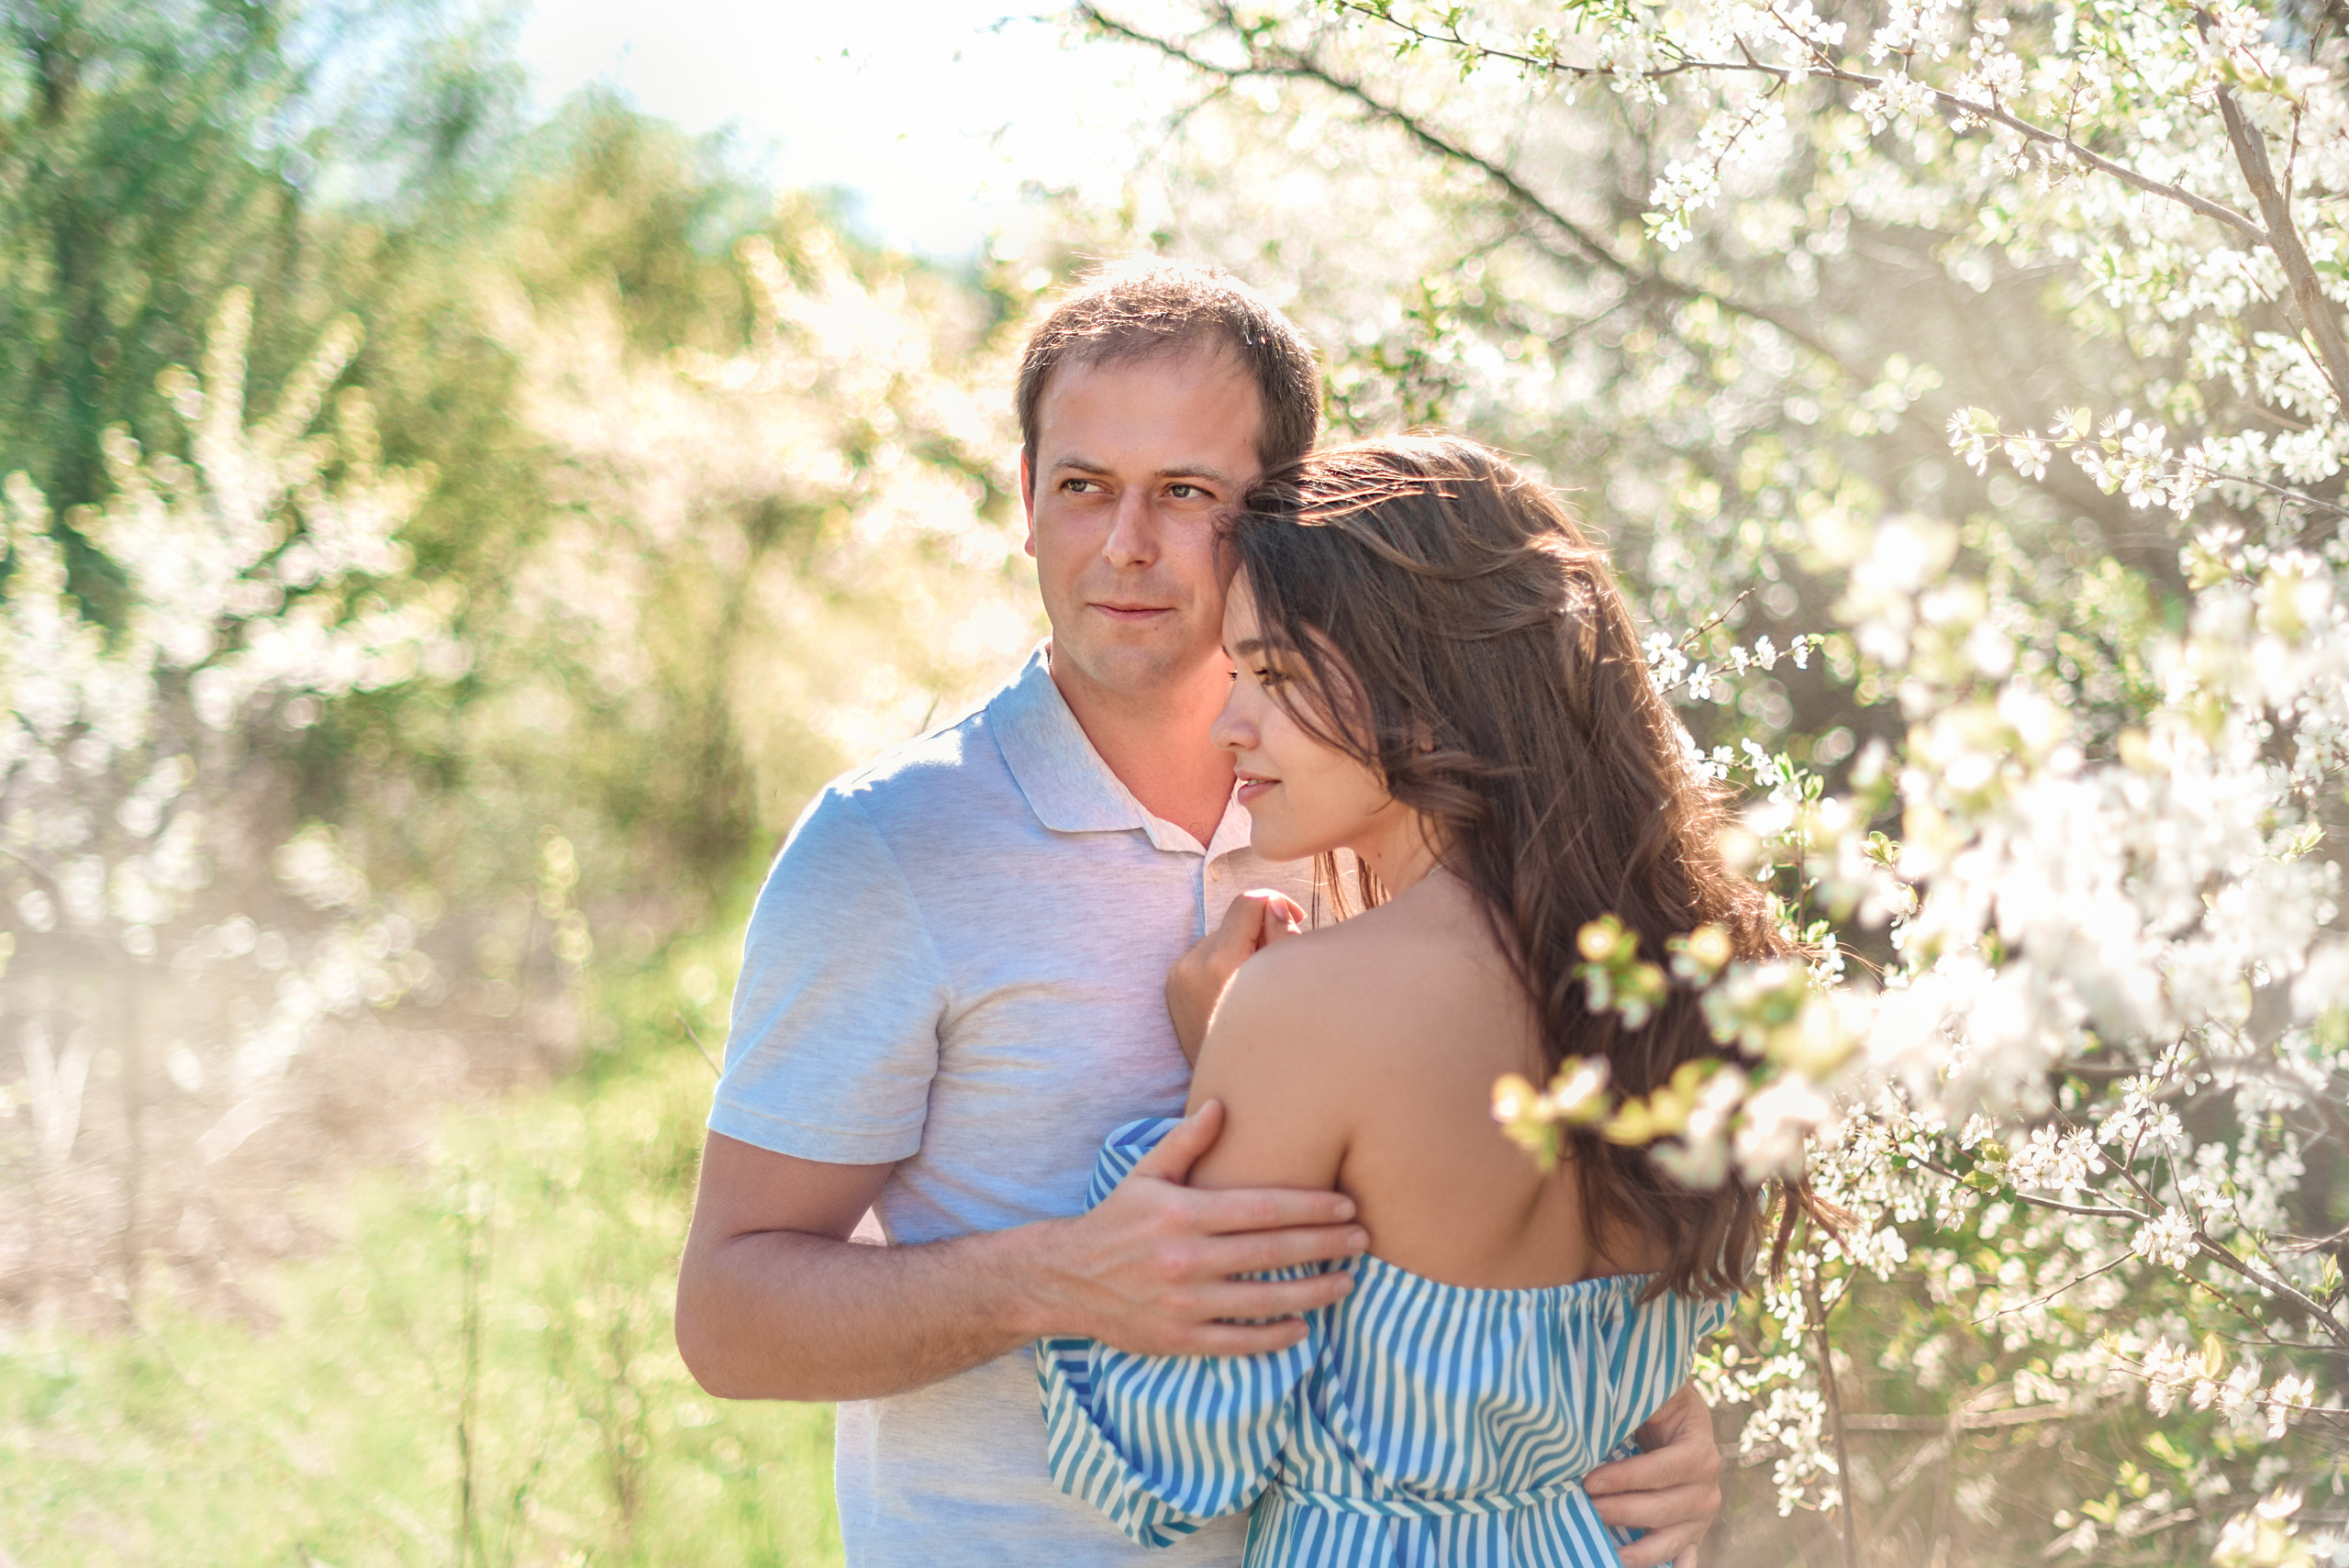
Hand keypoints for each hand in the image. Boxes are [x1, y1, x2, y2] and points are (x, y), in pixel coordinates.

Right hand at [1029, 1100, 1365, 1354]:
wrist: (1067, 1279)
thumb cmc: (1116, 1220)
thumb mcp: (1144, 1174)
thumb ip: (1186, 1142)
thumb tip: (1222, 1104)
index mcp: (1183, 1213)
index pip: (1262, 1208)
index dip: (1310, 1207)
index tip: (1346, 1205)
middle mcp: (1186, 1258)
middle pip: (1273, 1251)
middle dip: (1325, 1245)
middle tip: (1364, 1240)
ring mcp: (1184, 1303)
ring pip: (1264, 1300)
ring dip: (1313, 1292)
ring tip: (1348, 1283)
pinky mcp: (1179, 1339)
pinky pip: (1238, 1342)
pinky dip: (1275, 1337)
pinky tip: (1304, 1328)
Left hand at [1166, 888, 1306, 1062]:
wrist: (1231, 1086)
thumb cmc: (1273, 1036)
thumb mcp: (1288, 985)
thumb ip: (1282, 938)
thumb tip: (1273, 904)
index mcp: (1221, 962)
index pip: (1248, 903)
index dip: (1276, 903)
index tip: (1294, 918)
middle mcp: (1192, 964)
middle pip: (1235, 922)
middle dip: (1258, 934)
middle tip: (1276, 968)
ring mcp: (1177, 975)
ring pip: (1219, 939)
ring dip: (1238, 950)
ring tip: (1252, 987)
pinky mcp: (1171, 984)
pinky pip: (1203, 956)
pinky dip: (1221, 964)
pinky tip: (1231, 992)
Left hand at [1583, 1380, 1723, 1567]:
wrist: (1681, 1419)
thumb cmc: (1662, 1404)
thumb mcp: (1659, 1394)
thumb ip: (1644, 1400)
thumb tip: (1609, 1404)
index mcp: (1700, 1451)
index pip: (1663, 1470)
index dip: (1627, 1478)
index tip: (1590, 1482)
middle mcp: (1707, 1488)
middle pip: (1664, 1508)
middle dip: (1623, 1512)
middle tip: (1587, 1509)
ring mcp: (1702, 1515)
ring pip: (1672, 1539)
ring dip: (1641, 1551)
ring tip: (1613, 1556)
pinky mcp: (1692, 1531)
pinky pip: (1683, 1554)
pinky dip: (1672, 1565)